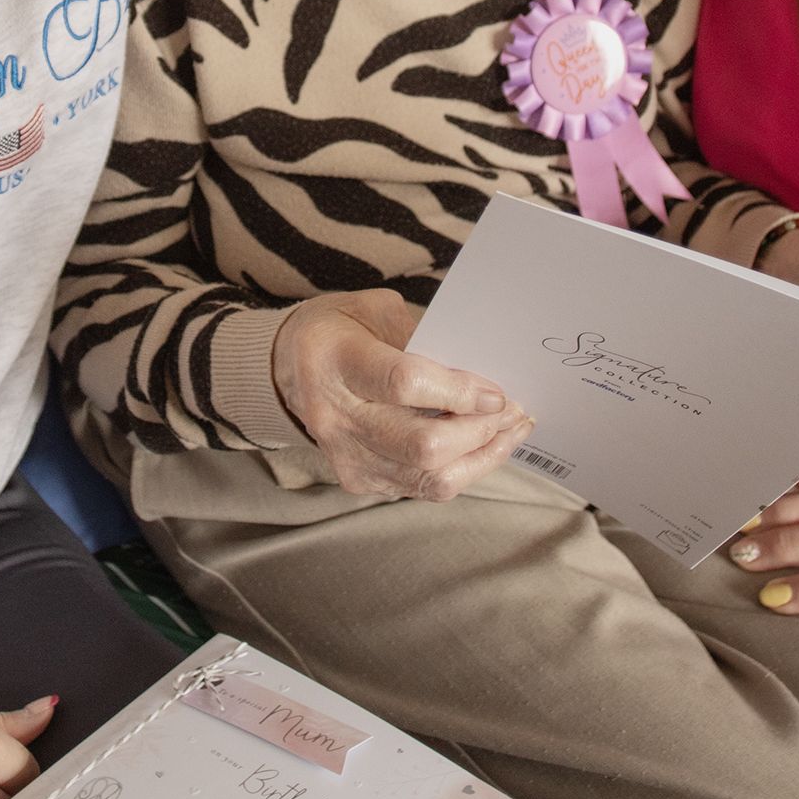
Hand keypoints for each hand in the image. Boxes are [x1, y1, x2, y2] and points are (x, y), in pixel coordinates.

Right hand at [272, 288, 531, 500]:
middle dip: (480, 432)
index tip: (496, 392)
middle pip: (423, 446)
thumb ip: (423, 337)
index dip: (458, 392)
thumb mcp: (374, 310)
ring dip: (482, 457)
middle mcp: (337, 417)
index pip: (404, 384)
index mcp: (338, 361)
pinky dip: (461, 470)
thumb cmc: (340, 329)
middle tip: (512, 412)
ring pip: (429, 478)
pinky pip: (422, 488)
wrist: (286, 367)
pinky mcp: (359, 481)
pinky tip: (481, 445)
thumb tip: (480, 372)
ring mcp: (347, 456)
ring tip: (509, 431)